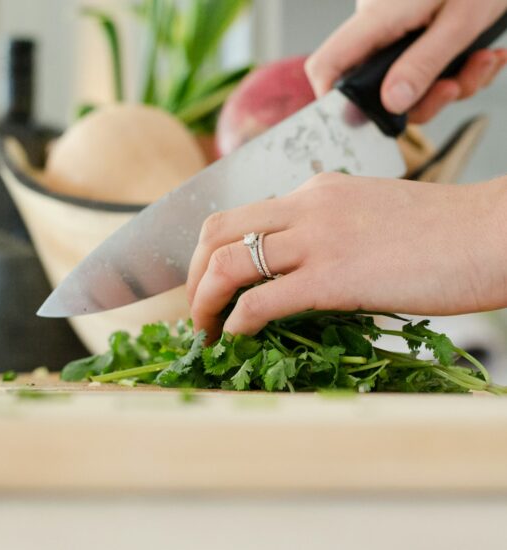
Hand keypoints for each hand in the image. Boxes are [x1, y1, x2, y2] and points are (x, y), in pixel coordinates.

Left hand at [186, 174, 506, 341]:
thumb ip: (329, 232)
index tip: (209, 284)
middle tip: (195, 309)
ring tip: (204, 331)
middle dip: (192, 275)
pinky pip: (262, 300)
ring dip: (203, 302)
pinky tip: (237, 338)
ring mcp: (318, 239)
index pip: (239, 215)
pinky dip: (237, 322)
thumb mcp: (371, 216)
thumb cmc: (443, 234)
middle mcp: (306, 205)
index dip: (211, 252)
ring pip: (227, 263)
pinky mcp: (334, 277)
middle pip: (216, 231)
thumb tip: (298, 270)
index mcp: (314, 190)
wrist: (494, 233)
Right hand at [306, 0, 506, 122]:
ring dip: (451, 84)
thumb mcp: (460, 20)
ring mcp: (395, 32)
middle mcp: (378, 27)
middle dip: (423, 99)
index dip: (331, 101)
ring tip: (484, 61)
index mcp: (376, 18)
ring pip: (407, 83)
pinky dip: (458, 70)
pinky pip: (425, 68)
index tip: (360, 122)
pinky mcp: (415, 34)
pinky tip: (483, 55)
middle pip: (375, 87)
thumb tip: (392, 103)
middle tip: (456, 87)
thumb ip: (423, 63)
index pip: (327, 65)